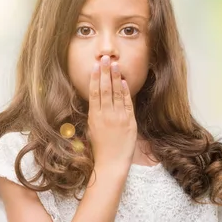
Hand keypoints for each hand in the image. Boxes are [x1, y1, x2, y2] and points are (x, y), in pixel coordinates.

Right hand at [87, 55, 136, 169]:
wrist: (111, 163)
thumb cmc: (100, 147)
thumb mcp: (92, 128)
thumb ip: (95, 113)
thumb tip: (96, 99)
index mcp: (94, 116)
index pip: (94, 93)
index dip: (95, 78)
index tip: (95, 66)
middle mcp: (106, 115)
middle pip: (105, 89)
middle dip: (105, 72)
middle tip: (104, 58)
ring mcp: (118, 117)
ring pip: (116, 93)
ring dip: (115, 77)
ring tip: (114, 64)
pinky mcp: (129, 121)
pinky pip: (127, 103)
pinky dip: (125, 91)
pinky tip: (123, 81)